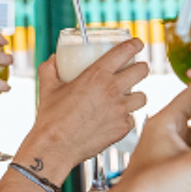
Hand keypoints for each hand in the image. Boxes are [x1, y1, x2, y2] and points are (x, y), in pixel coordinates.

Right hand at [15, 39, 148, 172]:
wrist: (55, 148)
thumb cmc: (51, 118)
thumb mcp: (47, 88)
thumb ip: (50, 69)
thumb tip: (52, 60)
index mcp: (97, 75)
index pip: (126, 51)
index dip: (135, 44)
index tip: (137, 44)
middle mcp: (113, 90)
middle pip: (143, 71)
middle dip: (141, 68)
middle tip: (135, 70)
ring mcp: (120, 110)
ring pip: (143, 96)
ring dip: (137, 94)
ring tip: (128, 96)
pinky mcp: (123, 128)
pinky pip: (132, 118)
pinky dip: (126, 117)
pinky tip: (116, 118)